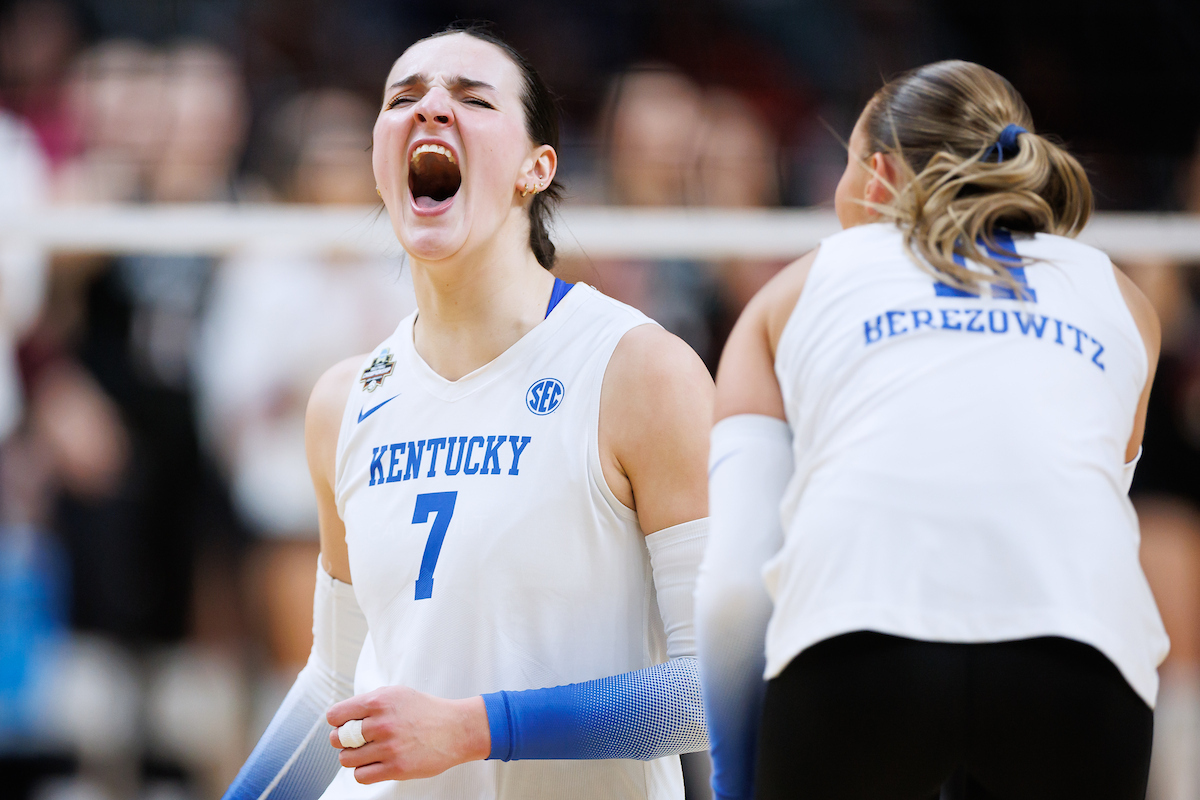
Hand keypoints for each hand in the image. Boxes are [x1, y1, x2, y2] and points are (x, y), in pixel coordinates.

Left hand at [326, 686, 489, 783]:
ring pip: (347, 759)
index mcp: (379, 701)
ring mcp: (389, 747)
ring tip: (367, 753)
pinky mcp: (397, 768)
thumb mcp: (397, 694)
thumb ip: (369, 702)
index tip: (344, 725)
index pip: (335, 715)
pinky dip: (364, 772)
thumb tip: (341, 717)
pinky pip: (361, 776)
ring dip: (353, 758)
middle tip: (354, 741)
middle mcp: (382, 723)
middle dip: (342, 741)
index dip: (337, 722)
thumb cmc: (425, 711)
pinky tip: (375, 764)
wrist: (456, 729)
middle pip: (337, 739)